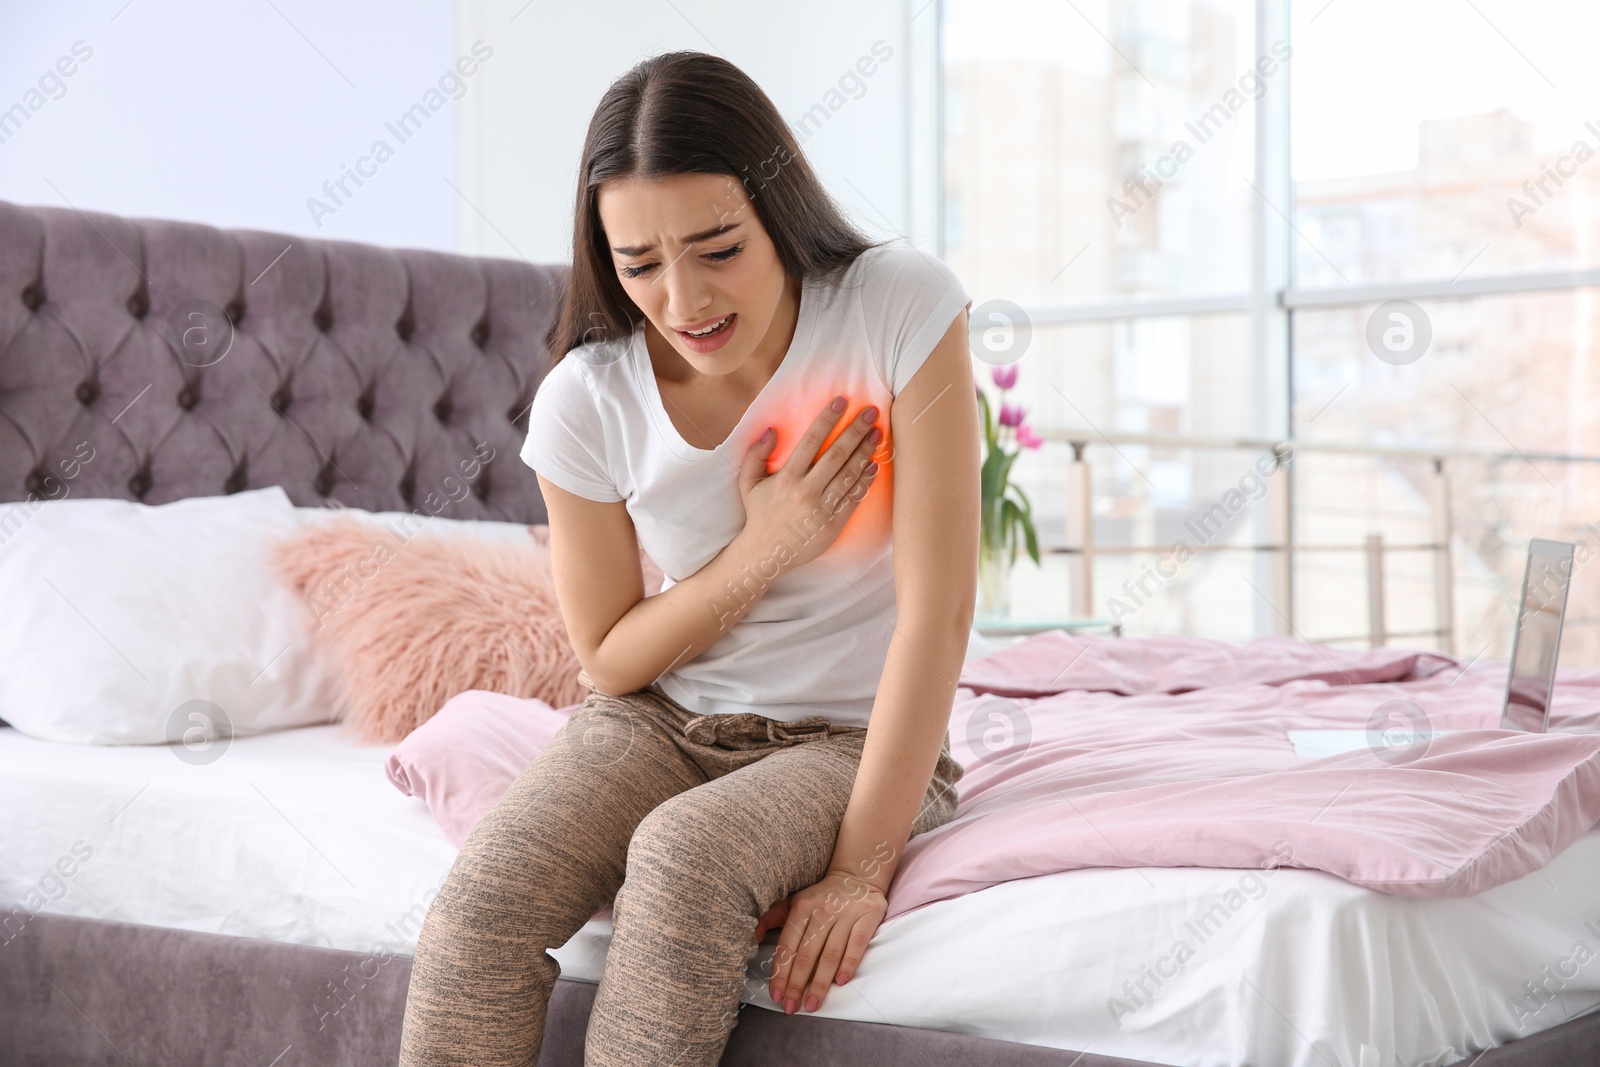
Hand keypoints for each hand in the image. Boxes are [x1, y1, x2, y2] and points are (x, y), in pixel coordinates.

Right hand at [736, 397, 880, 571]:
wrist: (766, 554)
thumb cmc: (759, 513)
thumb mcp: (748, 482)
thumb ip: (756, 454)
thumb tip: (772, 430)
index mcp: (786, 478)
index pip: (811, 441)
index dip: (827, 419)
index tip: (841, 400)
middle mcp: (805, 491)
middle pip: (836, 454)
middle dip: (855, 430)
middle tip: (871, 412)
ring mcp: (821, 508)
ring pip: (849, 475)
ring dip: (865, 452)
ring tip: (878, 434)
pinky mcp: (833, 524)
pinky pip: (853, 498)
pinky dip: (865, 481)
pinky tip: (874, 465)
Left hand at [765, 868, 886, 1014]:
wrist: (856, 874)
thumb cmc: (820, 896)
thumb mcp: (793, 901)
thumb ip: (771, 918)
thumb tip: (752, 938)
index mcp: (801, 908)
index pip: (787, 946)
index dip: (781, 972)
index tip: (776, 995)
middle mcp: (822, 910)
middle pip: (807, 954)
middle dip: (797, 984)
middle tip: (791, 1007)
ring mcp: (846, 913)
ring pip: (831, 953)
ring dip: (821, 982)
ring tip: (812, 1003)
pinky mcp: (868, 915)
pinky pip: (857, 944)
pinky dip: (849, 963)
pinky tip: (840, 981)